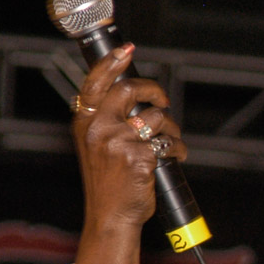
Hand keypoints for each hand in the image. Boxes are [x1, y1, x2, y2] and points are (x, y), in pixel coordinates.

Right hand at [72, 43, 188, 232]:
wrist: (111, 215)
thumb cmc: (108, 181)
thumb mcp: (96, 145)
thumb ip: (107, 119)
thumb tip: (135, 94)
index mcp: (85, 122)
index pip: (96, 83)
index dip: (112, 62)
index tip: (128, 49)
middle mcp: (98, 129)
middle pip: (129, 90)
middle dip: (154, 91)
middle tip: (163, 101)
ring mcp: (118, 142)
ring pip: (157, 118)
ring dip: (171, 128)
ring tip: (171, 142)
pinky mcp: (139, 157)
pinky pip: (169, 142)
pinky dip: (178, 149)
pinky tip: (175, 158)